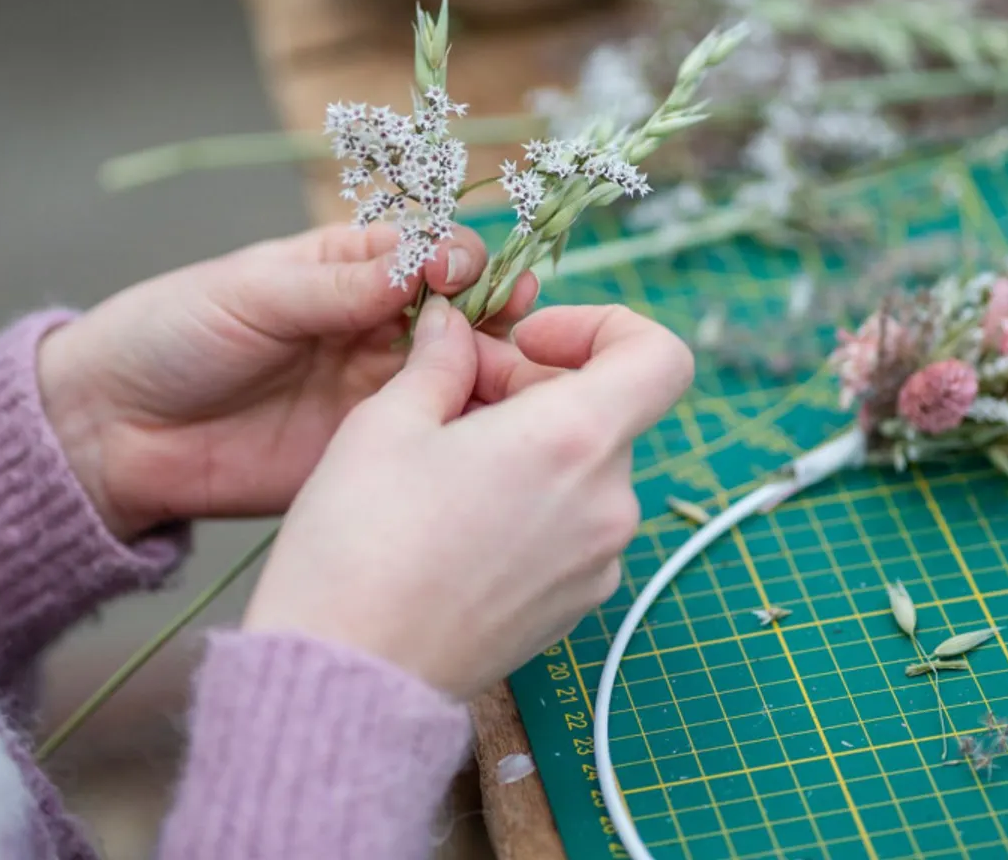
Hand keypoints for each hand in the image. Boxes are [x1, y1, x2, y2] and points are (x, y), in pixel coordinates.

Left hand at [36, 223, 537, 540]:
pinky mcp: (368, 453)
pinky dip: (465, 434)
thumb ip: (339, 286)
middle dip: (495, 315)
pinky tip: (488, 433)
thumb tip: (429, 262)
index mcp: (349, 269)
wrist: (110, 432)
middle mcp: (375, 327)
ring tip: (513, 381)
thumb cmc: (170, 336)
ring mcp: (377, 393)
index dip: (460, 258)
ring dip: (493, 375)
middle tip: (517, 325)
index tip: (470, 271)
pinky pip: (429, 440)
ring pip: (460, 377)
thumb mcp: (252, 295)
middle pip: (462, 315)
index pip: (431, 252)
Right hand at [240, 296, 693, 701]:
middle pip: (606, 411)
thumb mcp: (386, 422)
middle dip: (534, 385)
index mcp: (574, 441)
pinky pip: (570, 525)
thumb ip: (439, 361)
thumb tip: (454, 329)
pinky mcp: (573, 606)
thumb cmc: (360, 547)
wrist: (346, 679)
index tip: (531, 339)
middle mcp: (605, 503)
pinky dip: (530, 501)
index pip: (660, 357)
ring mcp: (597, 562)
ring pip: (584, 469)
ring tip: (443, 457)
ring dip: (530, 444)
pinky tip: (455, 516)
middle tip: (451, 391)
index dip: (604, 327)